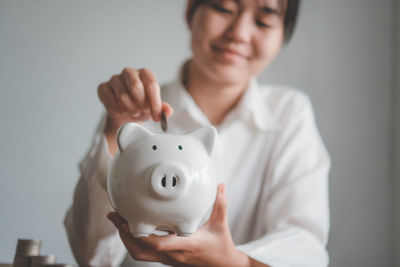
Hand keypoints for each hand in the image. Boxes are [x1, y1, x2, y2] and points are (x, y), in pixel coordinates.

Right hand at [98, 68, 173, 153]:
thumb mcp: (155, 109)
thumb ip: (162, 109)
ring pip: (122, 95)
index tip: (156, 115)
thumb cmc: (142, 108)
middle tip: (143, 112)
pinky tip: (121, 110)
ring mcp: (115, 79)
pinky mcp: (103, 87)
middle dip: (141, 104)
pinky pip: (109, 98)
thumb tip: (168, 111)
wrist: (125, 115)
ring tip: (134, 112)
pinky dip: (117, 108)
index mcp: (145, 74)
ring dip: (130, 109)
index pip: (151, 84)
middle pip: (135, 86)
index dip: (154, 102)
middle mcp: (129, 73)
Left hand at [107, 184, 250, 266]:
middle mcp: (173, 253)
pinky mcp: (168, 258)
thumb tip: (220, 185)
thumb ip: (220, 203)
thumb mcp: (220, 224)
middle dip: (123, 233)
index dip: (138, 233)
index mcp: (185, 244)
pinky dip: (136, 240)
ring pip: (140, 253)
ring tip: (118, 220)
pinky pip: (146, 252)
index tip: (126, 217)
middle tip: (115, 215)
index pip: (157, 244)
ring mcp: (169, 258)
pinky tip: (134, 227)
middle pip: (139, 250)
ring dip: (127, 238)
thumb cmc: (221, 247)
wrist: (224, 266)